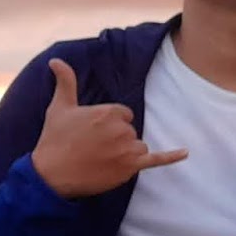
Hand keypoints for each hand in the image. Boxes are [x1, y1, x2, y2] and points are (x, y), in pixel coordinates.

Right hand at [31, 59, 186, 198]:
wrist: (50, 175)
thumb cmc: (54, 140)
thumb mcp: (59, 107)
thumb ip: (65, 82)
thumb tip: (56, 60)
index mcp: (108, 112)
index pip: (124, 115)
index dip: (109, 124)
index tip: (91, 133)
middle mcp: (121, 129)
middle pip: (130, 131)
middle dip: (115, 139)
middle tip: (91, 147)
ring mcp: (127, 149)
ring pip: (138, 146)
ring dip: (125, 153)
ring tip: (101, 159)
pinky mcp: (130, 167)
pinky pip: (156, 159)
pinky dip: (171, 157)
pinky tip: (185, 153)